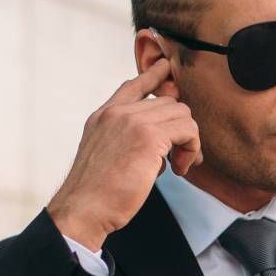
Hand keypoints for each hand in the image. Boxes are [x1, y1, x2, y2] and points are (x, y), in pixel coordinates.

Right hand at [46, 57, 202, 250]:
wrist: (84, 209)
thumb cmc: (96, 195)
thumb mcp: (107, 159)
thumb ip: (129, 145)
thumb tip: (162, 154)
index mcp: (104, 116)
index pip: (133, 85)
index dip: (153, 74)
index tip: (166, 66)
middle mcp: (117, 113)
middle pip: (168, 102)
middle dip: (181, 130)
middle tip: (180, 160)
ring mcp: (132, 121)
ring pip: (182, 113)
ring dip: (189, 141)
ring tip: (180, 166)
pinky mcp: (149, 136)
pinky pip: (188, 129)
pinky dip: (192, 149)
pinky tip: (180, 169)